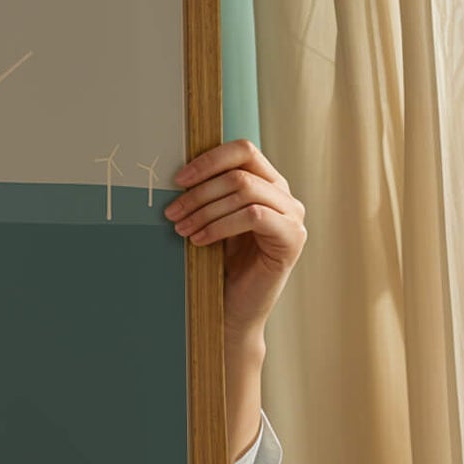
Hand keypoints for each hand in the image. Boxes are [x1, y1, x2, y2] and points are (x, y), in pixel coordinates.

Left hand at [164, 139, 306, 346]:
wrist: (232, 312)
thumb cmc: (220, 266)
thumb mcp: (212, 221)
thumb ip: (209, 195)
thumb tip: (177, 173)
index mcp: (266, 184)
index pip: (243, 151)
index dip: (208, 160)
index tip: (178, 180)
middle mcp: (284, 196)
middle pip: (239, 172)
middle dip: (199, 192)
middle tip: (171, 212)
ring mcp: (292, 216)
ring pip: (244, 191)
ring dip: (205, 209)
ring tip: (181, 228)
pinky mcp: (292, 238)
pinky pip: (253, 216)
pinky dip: (220, 225)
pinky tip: (200, 240)